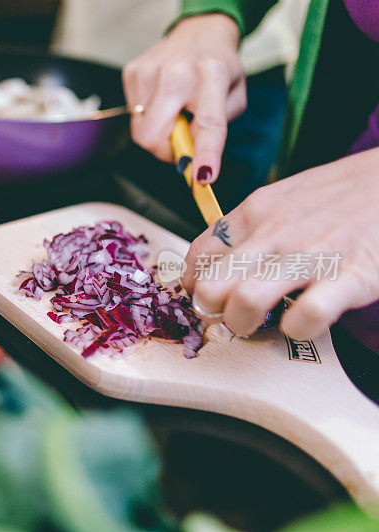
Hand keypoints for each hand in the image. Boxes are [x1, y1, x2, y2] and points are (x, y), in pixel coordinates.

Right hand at [123, 14, 245, 183]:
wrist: (199, 32)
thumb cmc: (218, 68)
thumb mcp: (234, 95)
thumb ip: (218, 127)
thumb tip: (193, 158)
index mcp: (212, 75)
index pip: (207, 123)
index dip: (203, 154)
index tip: (201, 178)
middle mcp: (177, 72)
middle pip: (154, 135)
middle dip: (165, 152)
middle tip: (180, 145)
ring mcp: (149, 72)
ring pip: (142, 130)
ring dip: (158, 132)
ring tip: (174, 114)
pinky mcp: (132, 73)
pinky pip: (134, 115)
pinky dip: (148, 116)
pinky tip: (162, 100)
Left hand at [182, 147, 378, 339]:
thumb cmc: (346, 193)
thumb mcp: (286, 198)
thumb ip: (253, 226)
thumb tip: (220, 260)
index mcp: (257, 211)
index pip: (199, 253)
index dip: (191, 282)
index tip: (198, 294)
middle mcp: (275, 234)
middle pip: (211, 284)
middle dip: (210, 309)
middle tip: (225, 314)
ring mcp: (310, 256)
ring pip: (245, 301)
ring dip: (243, 323)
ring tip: (258, 324)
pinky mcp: (350, 277)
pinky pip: (306, 316)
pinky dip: (298, 329)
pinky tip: (302, 323)